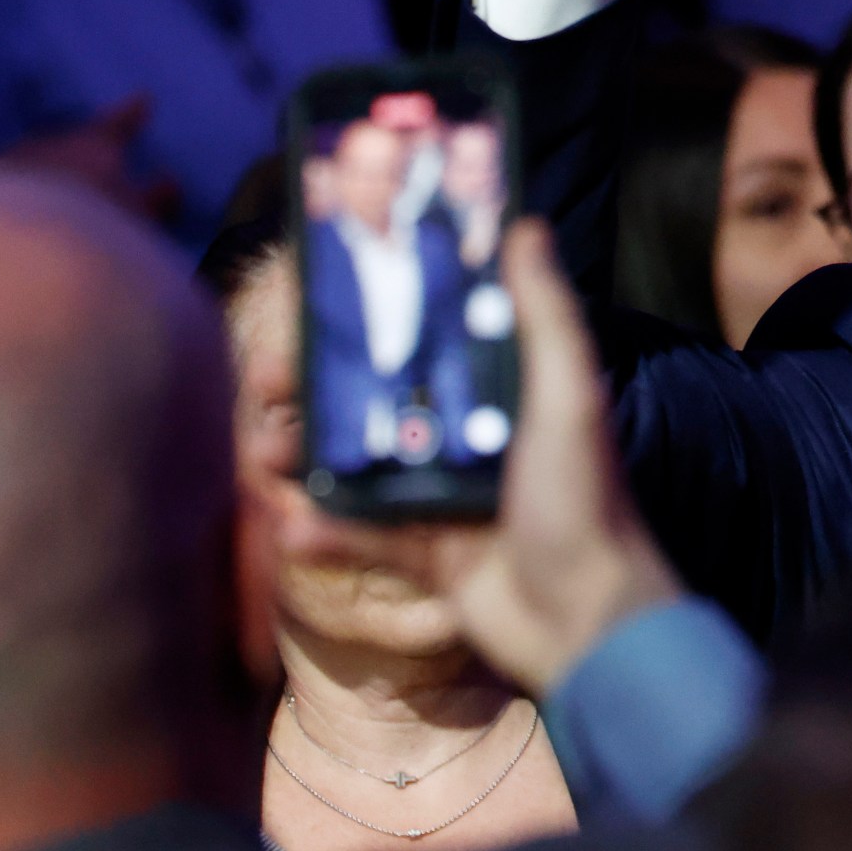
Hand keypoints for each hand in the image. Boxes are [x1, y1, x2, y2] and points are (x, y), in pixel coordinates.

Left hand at [5, 95, 180, 225]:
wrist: (18, 244)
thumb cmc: (92, 228)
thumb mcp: (139, 218)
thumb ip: (155, 198)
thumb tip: (170, 180)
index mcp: (95, 149)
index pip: (118, 127)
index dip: (130, 115)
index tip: (141, 98)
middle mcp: (49, 146)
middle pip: (66, 141)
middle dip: (76, 147)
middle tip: (82, 157)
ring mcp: (7, 160)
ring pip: (25, 152)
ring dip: (34, 161)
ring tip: (40, 172)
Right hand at [279, 220, 681, 695]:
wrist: (587, 623)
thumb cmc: (586, 503)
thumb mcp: (570, 398)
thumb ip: (546, 317)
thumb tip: (527, 227)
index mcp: (505, 393)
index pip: (430, 339)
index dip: (377, 318)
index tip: (321, 300)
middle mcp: (471, 436)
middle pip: (380, 398)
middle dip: (321, 389)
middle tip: (270, 378)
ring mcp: (445, 496)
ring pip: (359, 463)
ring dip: (307, 457)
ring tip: (263, 451)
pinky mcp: (427, 554)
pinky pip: (363, 535)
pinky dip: (325, 530)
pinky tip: (289, 524)